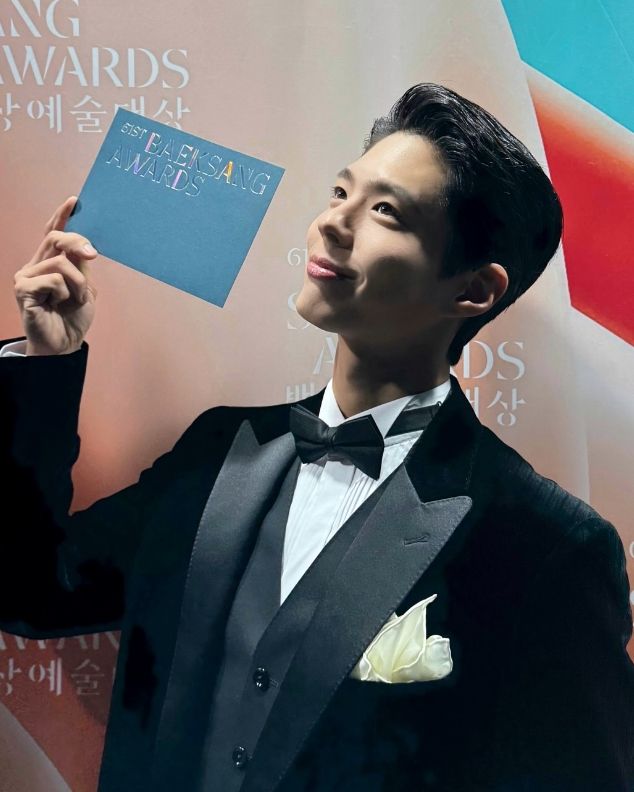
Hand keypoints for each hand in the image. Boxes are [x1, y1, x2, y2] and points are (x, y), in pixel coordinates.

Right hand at [13, 197, 97, 355]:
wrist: (64, 344)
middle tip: (92, 255)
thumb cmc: (72, 317)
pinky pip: (53, 279)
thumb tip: (85, 244)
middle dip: (77, 243)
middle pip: (55, 239)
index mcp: (50, 262)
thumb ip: (81, 265)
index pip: (52, 232)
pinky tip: (58, 305)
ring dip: (78, 283)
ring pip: (60, 263)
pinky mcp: (22, 289)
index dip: (62, 216)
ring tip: (75, 300)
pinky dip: (66, 292)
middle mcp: (35, 265)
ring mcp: (26, 276)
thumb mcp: (84, 287)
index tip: (74, 201)